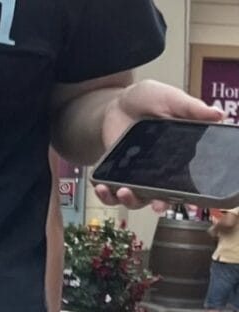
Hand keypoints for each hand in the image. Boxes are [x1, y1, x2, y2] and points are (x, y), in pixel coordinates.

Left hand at [95, 80, 223, 210]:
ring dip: (129, 200)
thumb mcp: (170, 99)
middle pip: (160, 197)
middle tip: (156, 204)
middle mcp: (158, 172)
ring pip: (134, 199)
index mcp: (178, 157)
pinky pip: (110, 193)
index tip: (187, 201)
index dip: (186, 195)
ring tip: (122, 191)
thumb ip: (190, 108)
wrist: (118, 102)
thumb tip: (219, 114)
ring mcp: (135, 176)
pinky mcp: (115, 175)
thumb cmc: (149, 99)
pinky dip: (105, 194)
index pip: (185, 181)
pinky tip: (101, 187)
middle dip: (158, 204)